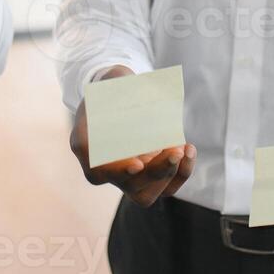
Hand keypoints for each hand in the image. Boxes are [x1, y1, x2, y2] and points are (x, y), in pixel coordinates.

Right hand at [69, 65, 195, 206]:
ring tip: (182, 149)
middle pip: (126, 184)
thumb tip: (144, 94)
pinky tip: (189, 149)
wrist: (121, 95)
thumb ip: (125, 83)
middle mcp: (102, 166)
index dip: (115, 171)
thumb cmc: (116, 85)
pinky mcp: (146, 178)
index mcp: (85, 143)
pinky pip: (164, 188)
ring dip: (169, 175)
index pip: (96, 168)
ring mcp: (124, 176)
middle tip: (174, 151)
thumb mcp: (117, 78)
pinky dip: (180, 173)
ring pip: (145, 194)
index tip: (137, 164)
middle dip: (154, 171)